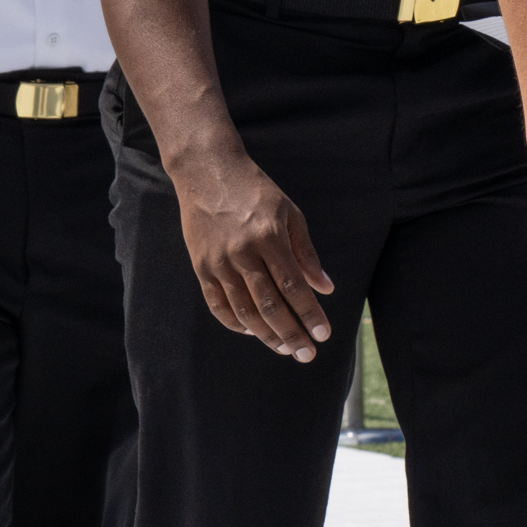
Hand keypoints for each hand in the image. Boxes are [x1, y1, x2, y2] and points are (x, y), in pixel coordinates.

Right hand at [172, 150, 335, 359]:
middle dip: (291, 334)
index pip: (294, 286)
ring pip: (245, 310)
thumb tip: (325, 287)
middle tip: (307, 354)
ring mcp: (219, 262)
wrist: (207, 171)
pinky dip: (236, 324)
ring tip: (285, 349)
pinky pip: (218, 305)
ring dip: (266, 335)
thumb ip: (306, 253)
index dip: (310, 314)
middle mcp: (243, 252)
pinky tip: (253, 332)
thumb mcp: (289, 212)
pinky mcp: (201, 267)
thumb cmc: (255, 191)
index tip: (324, 335)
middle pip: (270, 305)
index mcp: (269, 237)